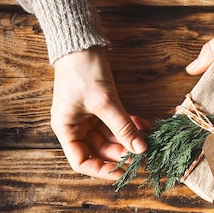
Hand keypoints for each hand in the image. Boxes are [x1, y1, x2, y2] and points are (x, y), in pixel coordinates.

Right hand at [52, 47, 147, 178]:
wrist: (81, 41)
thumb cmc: (82, 70)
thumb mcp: (104, 102)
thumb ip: (122, 127)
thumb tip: (140, 149)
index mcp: (66, 129)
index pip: (81, 162)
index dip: (101, 170)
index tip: (123, 172)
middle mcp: (75, 127)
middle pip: (99, 151)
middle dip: (121, 152)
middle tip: (143, 153)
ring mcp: (88, 117)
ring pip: (110, 138)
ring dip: (128, 138)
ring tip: (147, 139)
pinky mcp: (100, 107)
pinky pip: (116, 123)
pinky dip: (129, 125)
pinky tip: (145, 126)